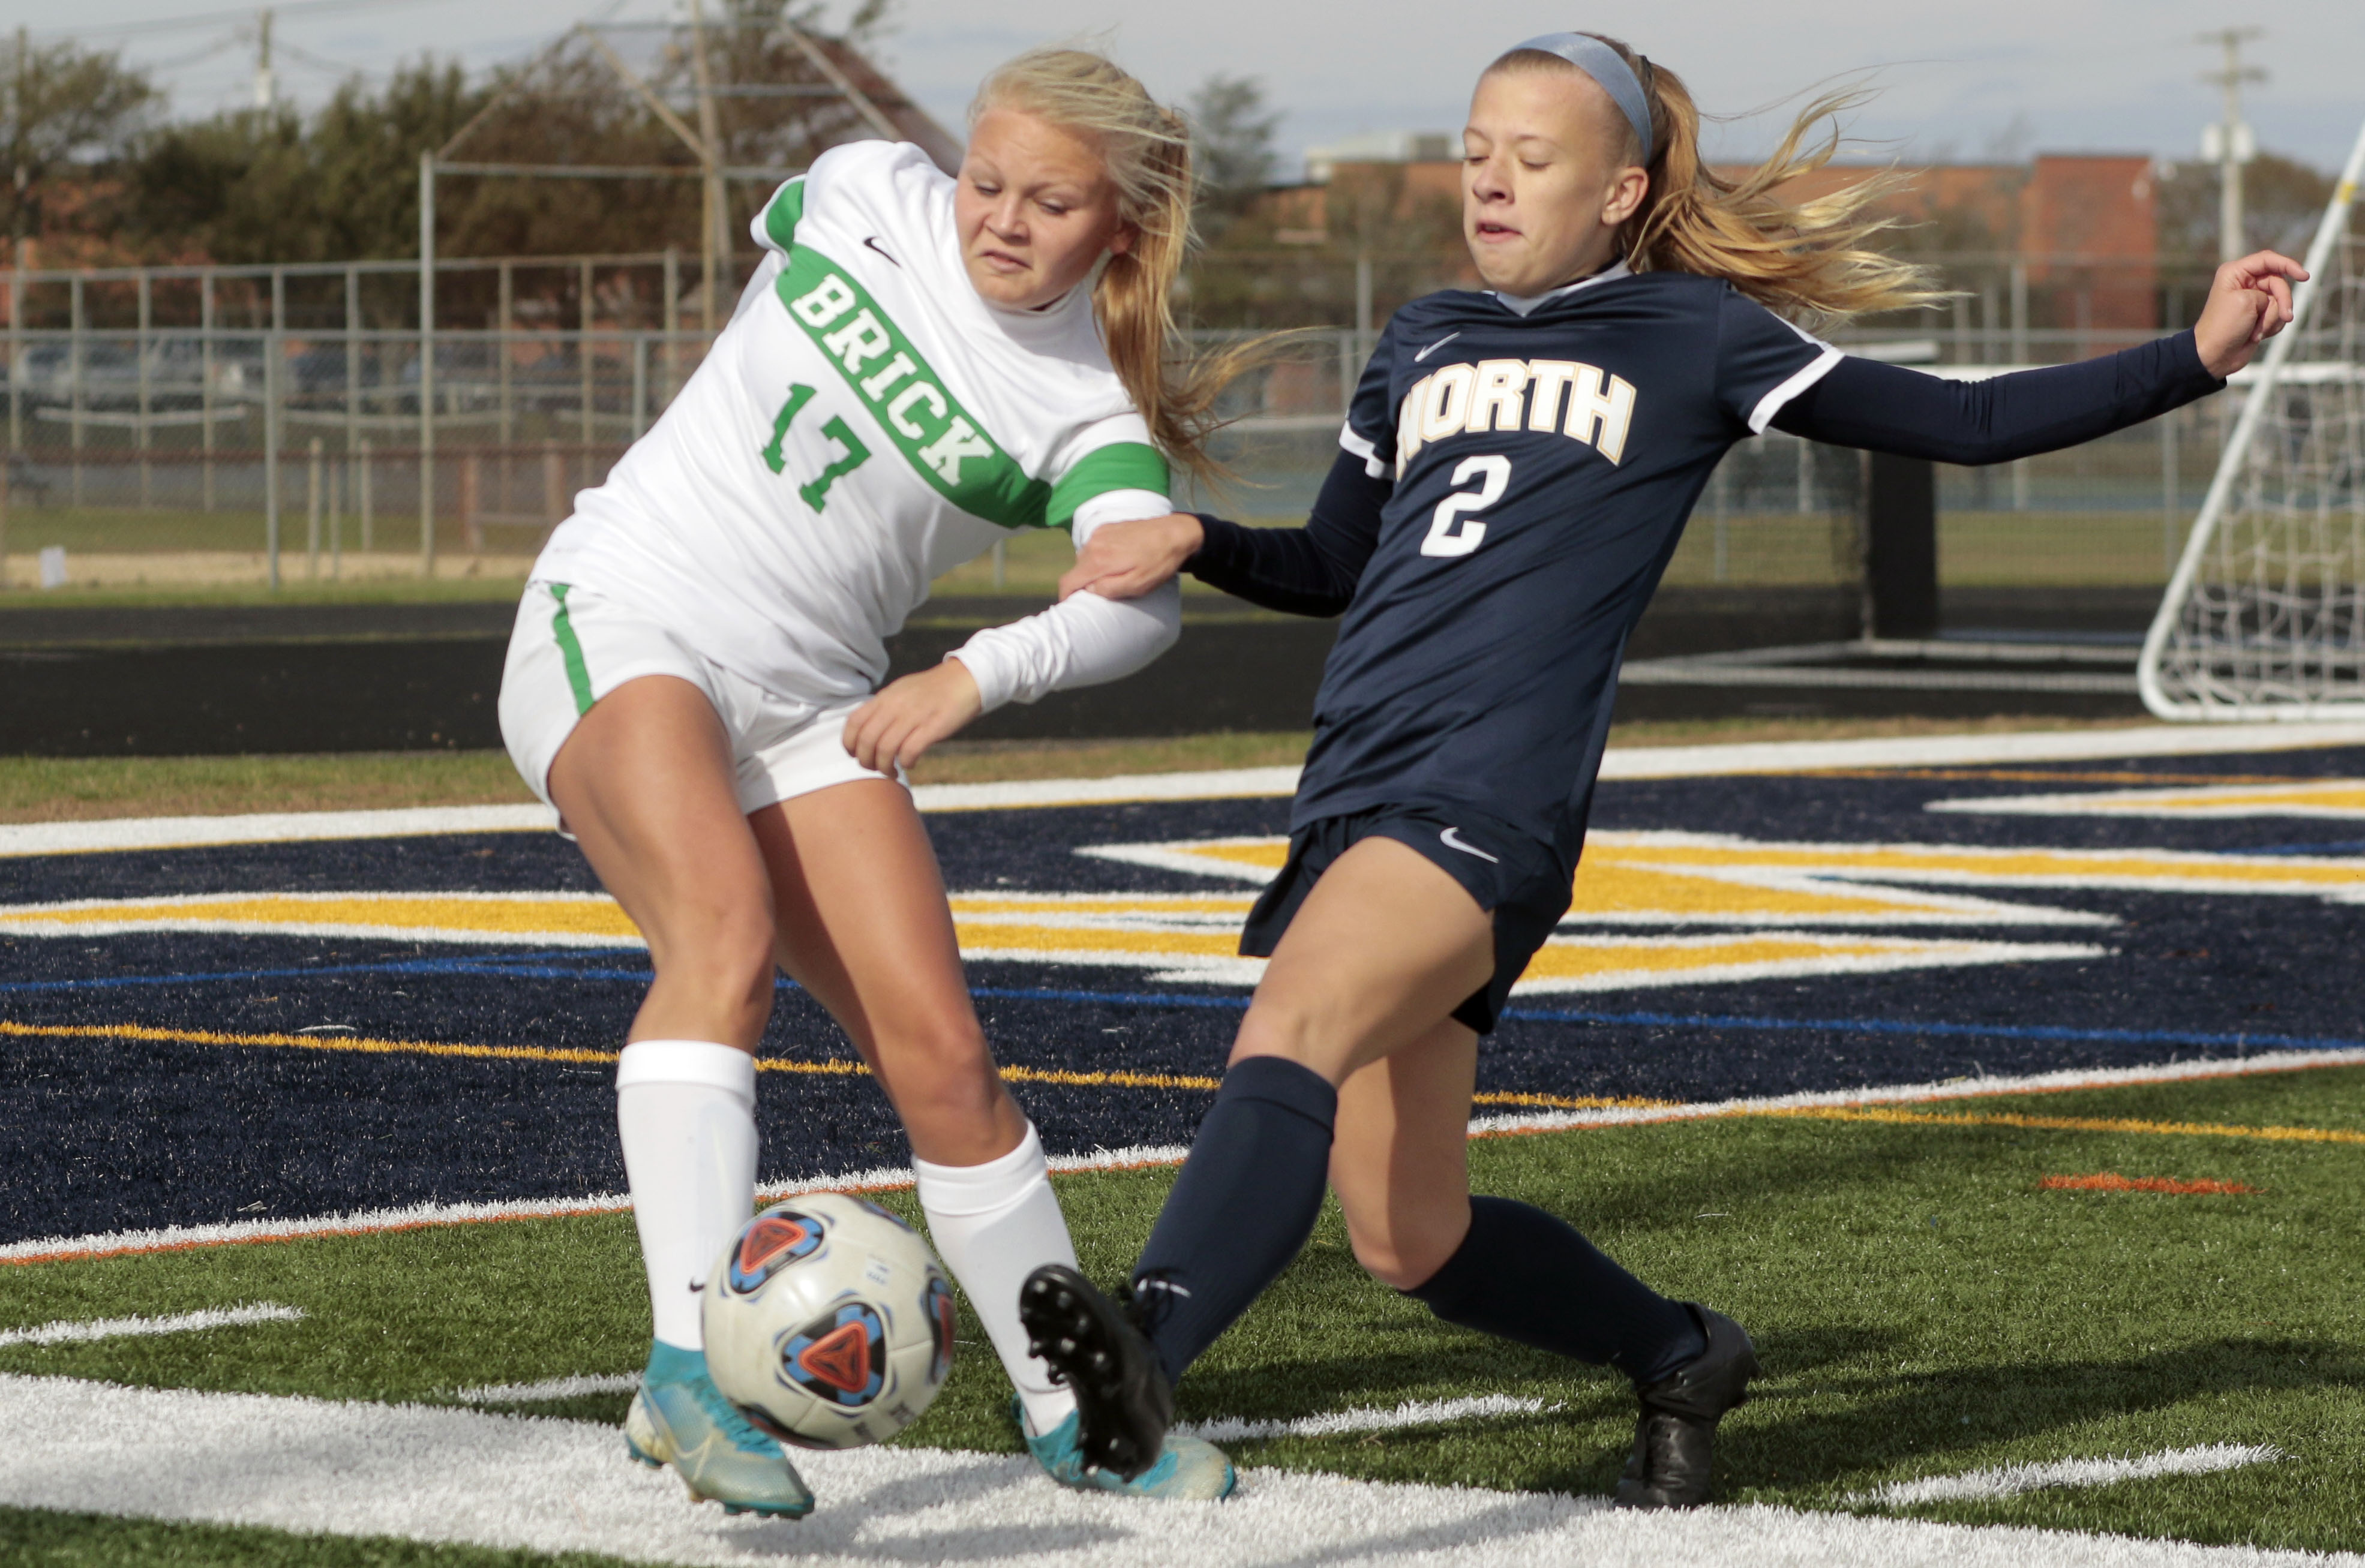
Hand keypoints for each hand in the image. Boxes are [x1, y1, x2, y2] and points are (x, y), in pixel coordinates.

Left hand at [841, 660, 982, 772]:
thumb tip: (867, 730)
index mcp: (885, 697)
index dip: (849, 743)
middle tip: (873, 768)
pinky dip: (905, 763)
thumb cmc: (933, 690)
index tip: (855, 754)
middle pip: (867, 740)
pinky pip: (909, 751)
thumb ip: (884, 707)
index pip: (854, 722)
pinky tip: (910, 763)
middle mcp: (896, 706)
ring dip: (884, 767)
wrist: (966, 680)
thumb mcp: (902, 691)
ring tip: (891, 771)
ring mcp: (914, 716)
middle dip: (866, 761)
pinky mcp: (932, 727)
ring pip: (885, 749)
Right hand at [1056, 512, 1203, 601]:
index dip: (1066, 596)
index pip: (1068, 581)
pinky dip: (1101, 555)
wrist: (1175, 533)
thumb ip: (1109, 589)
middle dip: (1084, 582)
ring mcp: (1100, 533)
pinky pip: (1095, 546)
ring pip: (1086, 557)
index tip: (1070, 605)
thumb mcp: (1137, 585)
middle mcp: (1094, 544)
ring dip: (1094, 569)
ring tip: (1116, 574)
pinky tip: (1120, 559)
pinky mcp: (1107, 527)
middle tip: (1103, 591)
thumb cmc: (1158, 563)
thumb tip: (1090, 589)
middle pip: (1077, 570)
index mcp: (1098, 561)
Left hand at [2193, 249, 2308, 376]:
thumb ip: (2269, 290)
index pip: (2268, 260)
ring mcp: (2253, 299)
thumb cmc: (2224, 327)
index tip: (2305, 277)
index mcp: (2235, 273)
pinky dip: (2272, 326)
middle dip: (2283, 301)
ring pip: (2280, 300)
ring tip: (2256, 332)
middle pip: (2278, 282)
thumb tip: (2277, 300)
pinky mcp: (2259, 315)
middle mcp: (2244, 283)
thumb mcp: (2247, 301)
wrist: (2214, 356)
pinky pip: (2278, 315)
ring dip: (2273, 318)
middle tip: (2287, 316)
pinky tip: (2257, 335)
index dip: (2288, 265)